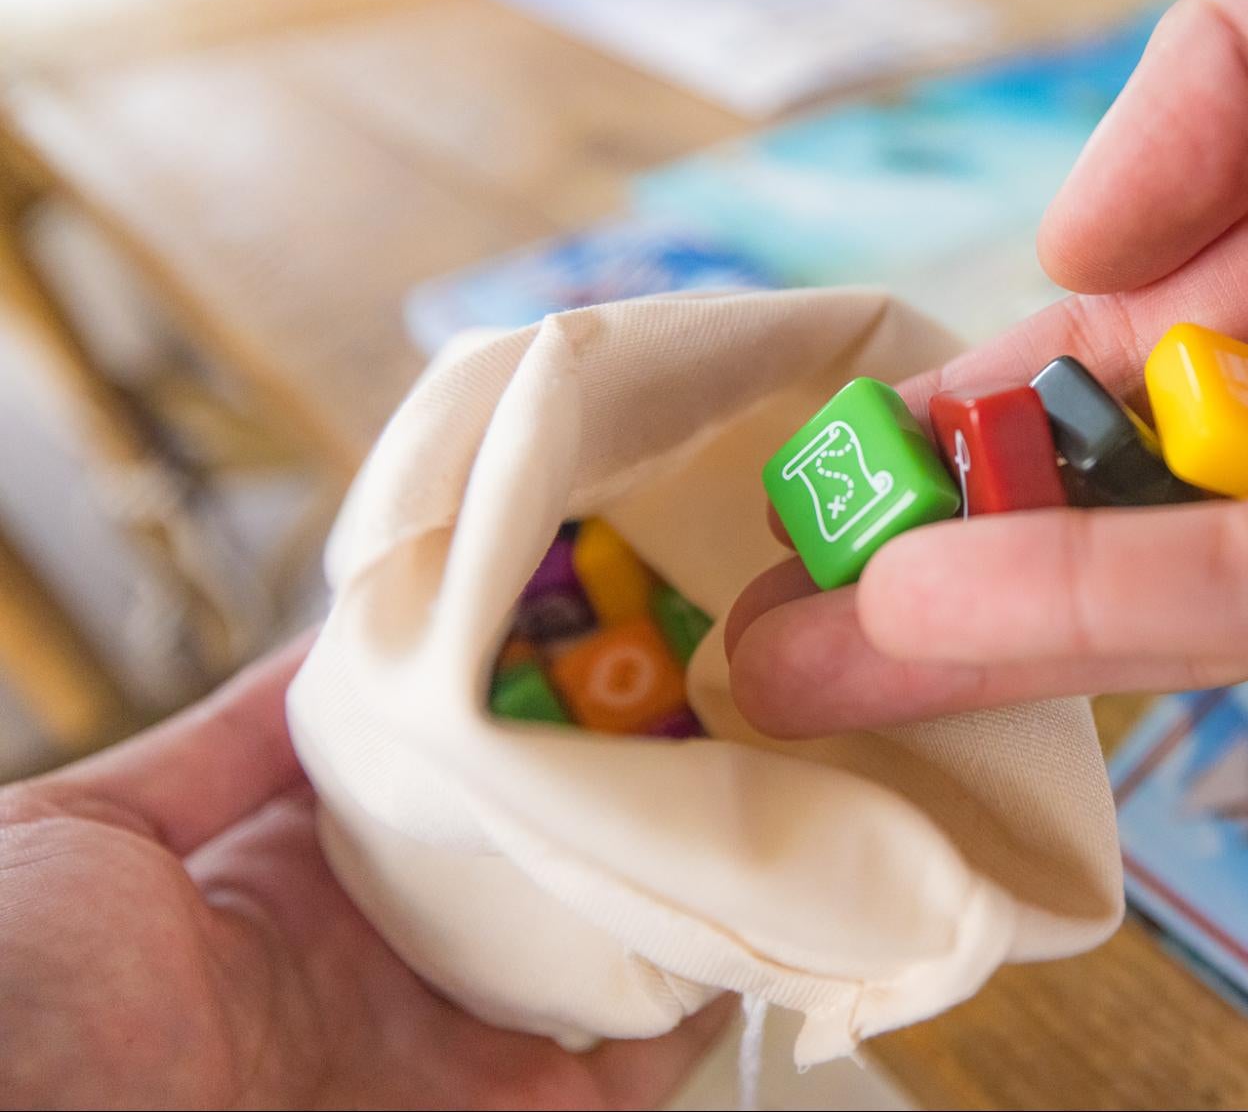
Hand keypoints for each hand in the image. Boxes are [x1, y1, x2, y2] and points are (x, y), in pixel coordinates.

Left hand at [0, 635, 726, 1107]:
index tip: (587, 607)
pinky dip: (707, 984)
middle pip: (539, 854)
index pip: (437, 777)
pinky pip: (640, 1058)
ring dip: (683, 863)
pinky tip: (749, 891)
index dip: (514, 697)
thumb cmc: (11, 1001)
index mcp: (290, 885)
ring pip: (609, 945)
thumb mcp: (82, 832)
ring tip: (756, 761)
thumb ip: (221, 741)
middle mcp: (390, 964)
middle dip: (621, 769)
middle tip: (701, 670)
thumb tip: (341, 635)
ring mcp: (457, 1049)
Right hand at [725, 0, 1247, 736]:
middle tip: (779, 576)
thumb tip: (1076, 251)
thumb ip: (1232, 74)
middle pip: (1162, 465)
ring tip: (797, 645)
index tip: (852, 424)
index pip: (1161, 314)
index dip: (999, 375)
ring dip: (992, 610)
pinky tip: (933, 614)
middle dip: (968, 523)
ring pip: (1207, 562)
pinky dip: (1113, 609)